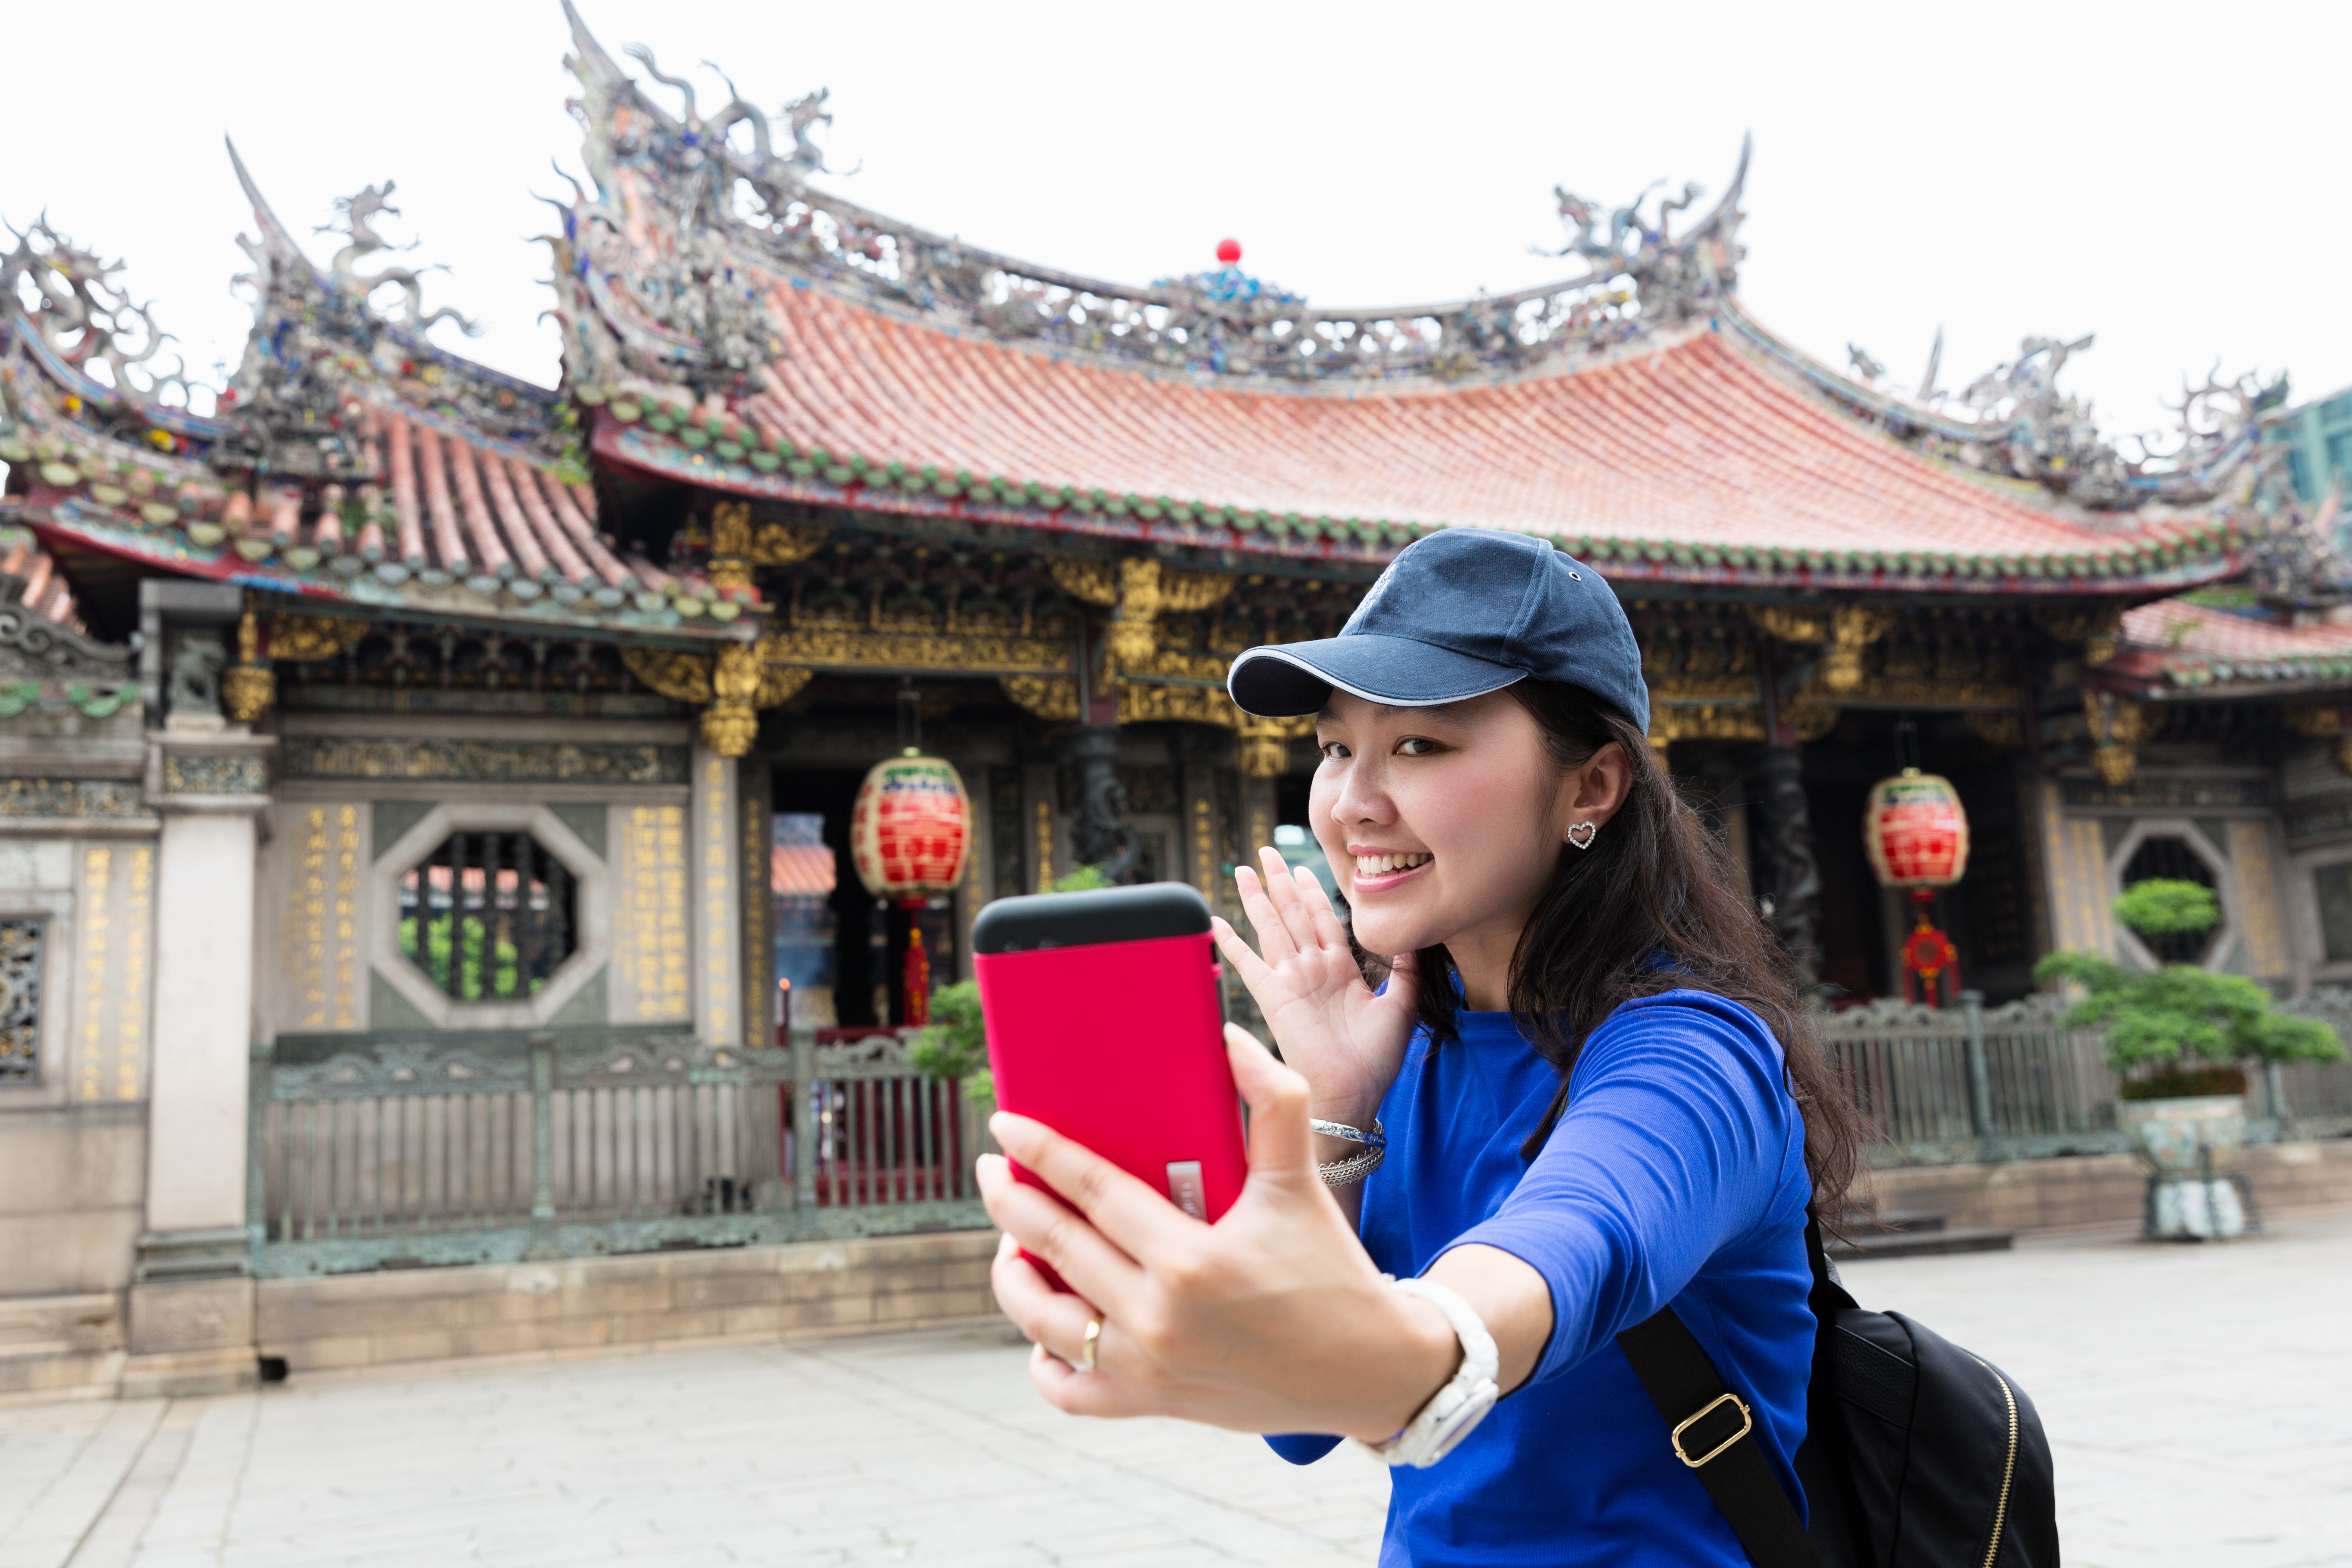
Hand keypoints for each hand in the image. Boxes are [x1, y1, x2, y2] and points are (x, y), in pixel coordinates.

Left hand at [976, 1024, 1458, 1437]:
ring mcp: (1148, 1368)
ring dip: (1010, 1276)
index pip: (1092, 1191)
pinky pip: (1069, 1388)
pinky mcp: (1151, 1404)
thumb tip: (1227, 1038)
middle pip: (1053, 1248)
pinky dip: (1043, 1357)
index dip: (1040, 1152)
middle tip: (990, 1169)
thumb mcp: (1302, 1180)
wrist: (1367, 1370)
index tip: (1004, 1124)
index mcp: (1191, 1259)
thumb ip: (1273, 1101)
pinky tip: (1041, 1322)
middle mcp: (1159, 1318)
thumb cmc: (1332, 1268)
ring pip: (1043, 1320)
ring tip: (1008, 1242)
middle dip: (1008, 1201)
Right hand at [1211, 847, 1418, 1125]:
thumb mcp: (1400, 1007)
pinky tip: (1216, 922)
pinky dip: (1231, 944)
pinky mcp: (1274, 998)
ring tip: (1244, 871)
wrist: (1352, 1095)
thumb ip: (1404, 972)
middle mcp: (1313, 970)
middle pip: (1293, 914)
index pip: (1324, 920)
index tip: (1302, 868)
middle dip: (1280, 882)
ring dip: (1257, 898)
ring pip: (1272, 928)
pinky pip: (1248, 965)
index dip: (1313, 892)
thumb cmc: (1375, 1061)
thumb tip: (1411, 940)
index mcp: (1340, 971)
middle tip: (1267, 851)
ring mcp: (1292, 981)